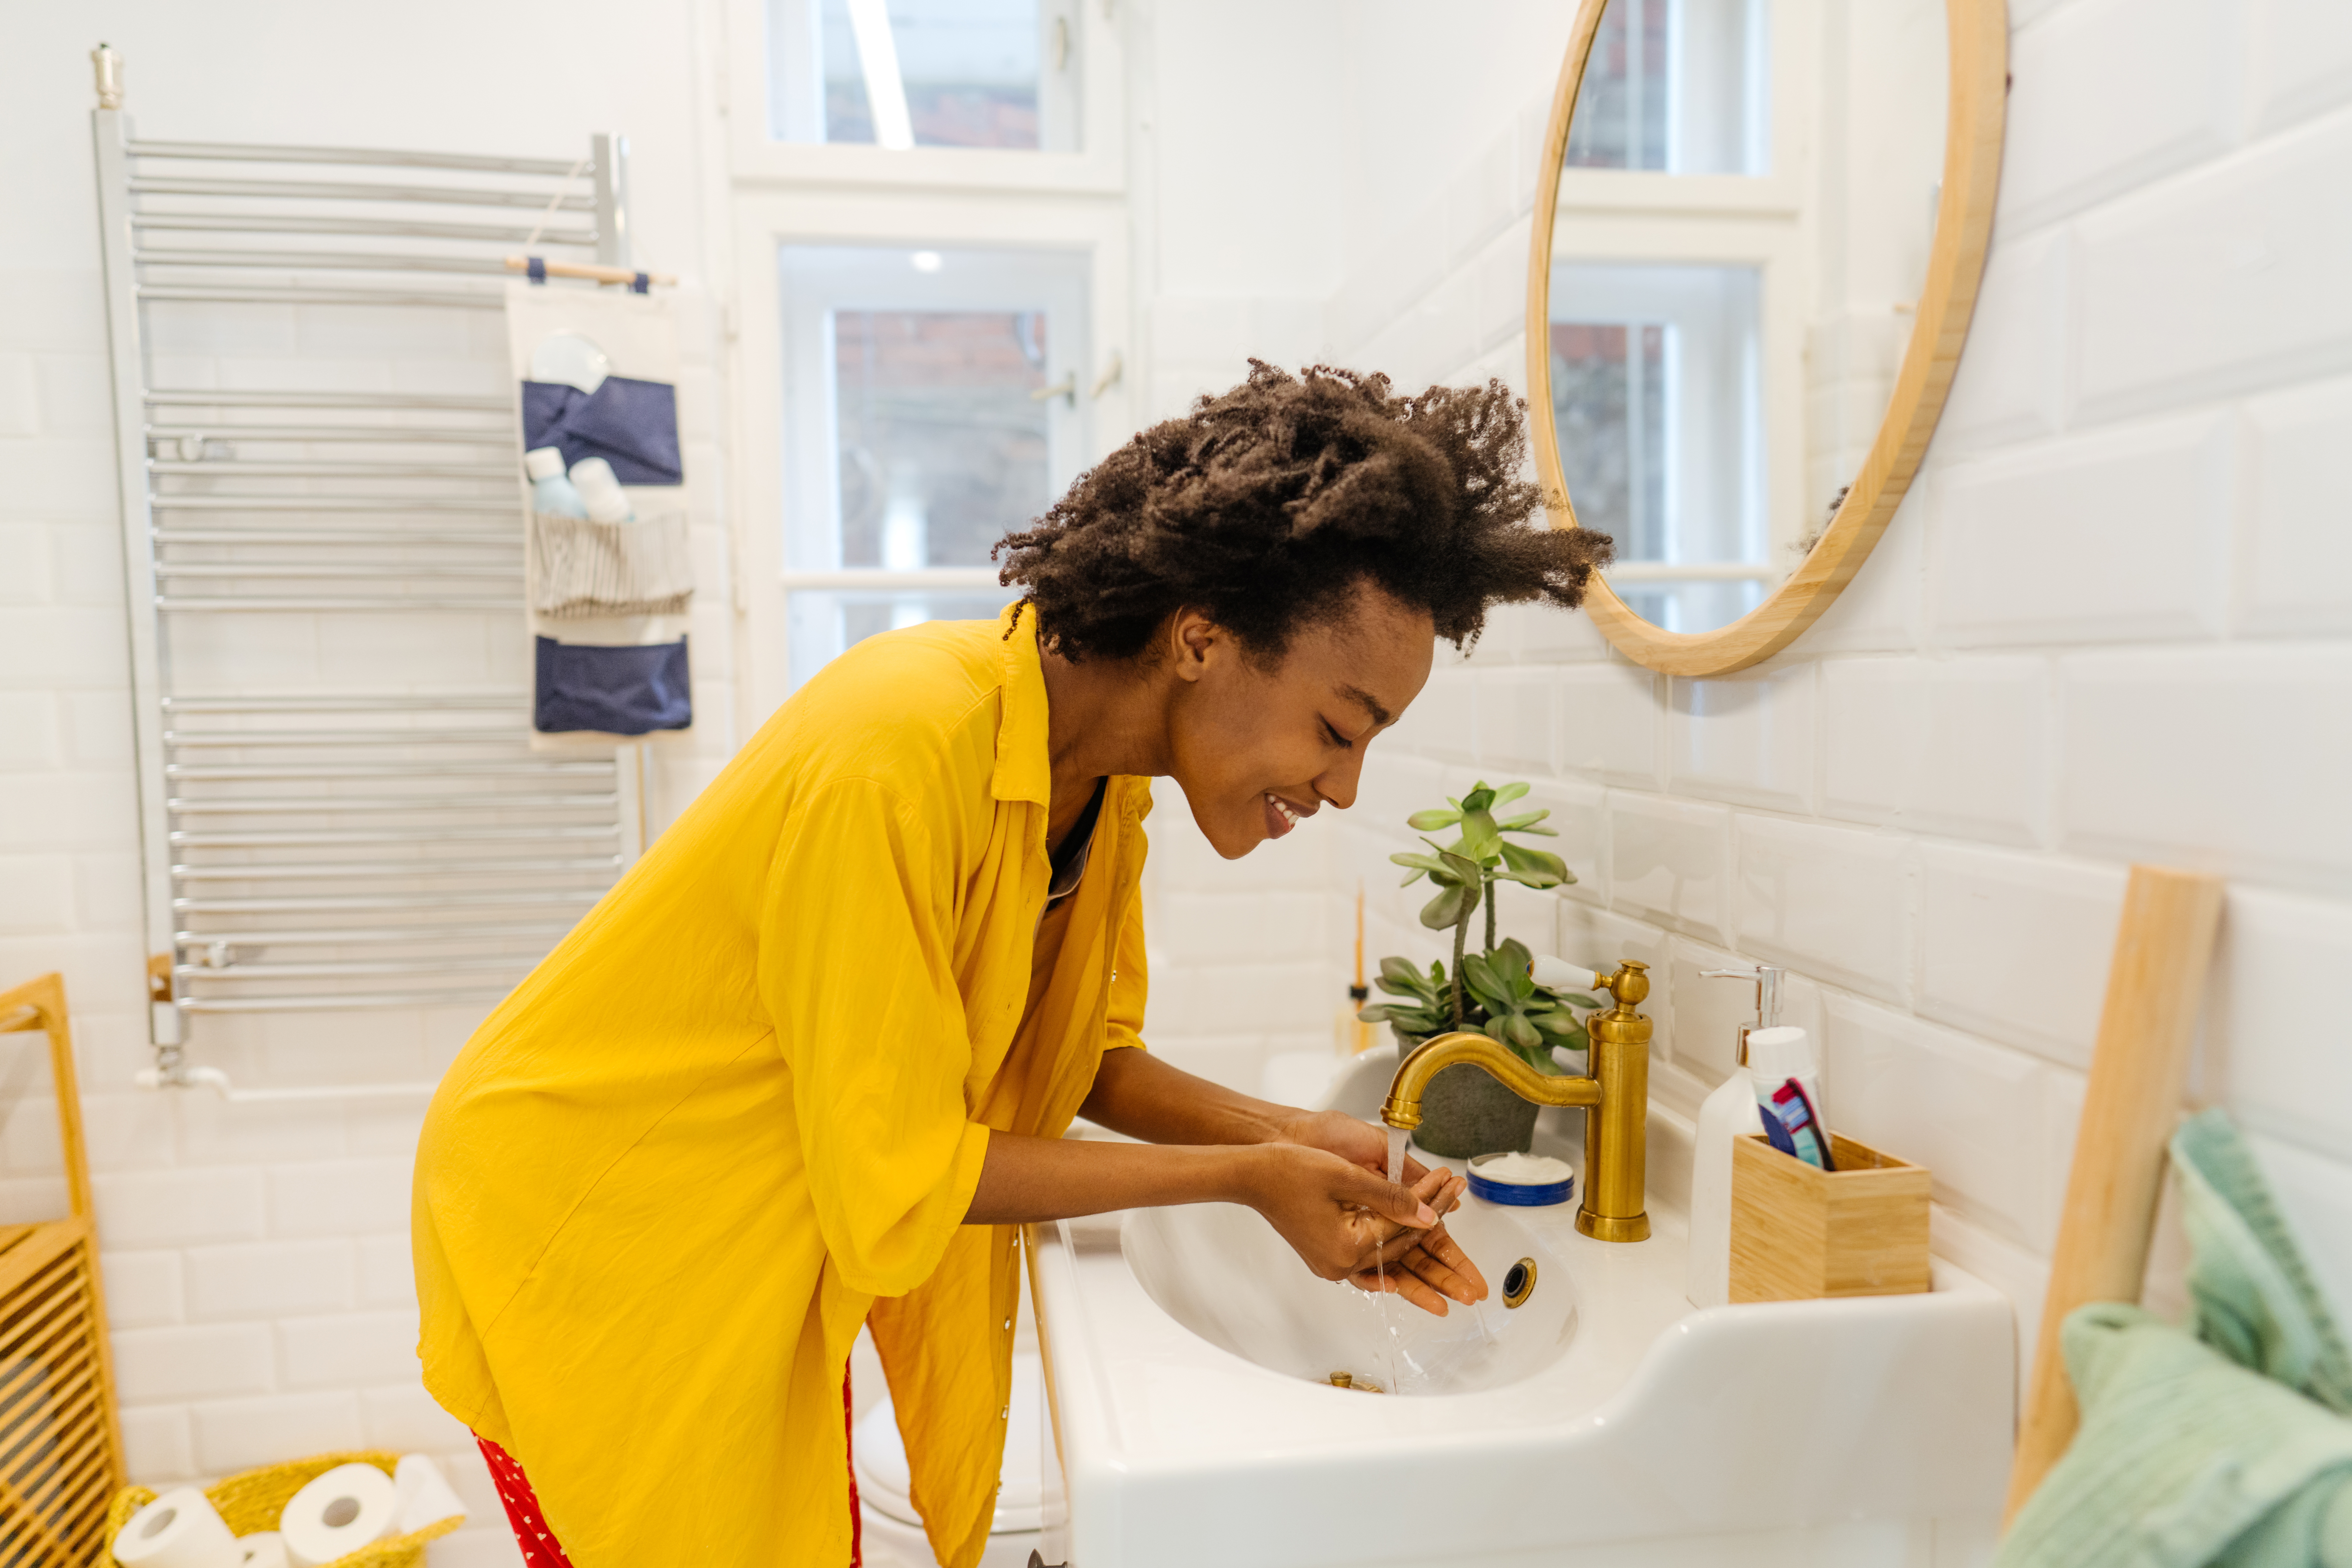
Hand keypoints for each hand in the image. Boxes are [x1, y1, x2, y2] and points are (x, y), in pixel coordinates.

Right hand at [1240, 1143, 1444, 1290]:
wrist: (1252, 1176)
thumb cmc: (1289, 1170)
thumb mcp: (1346, 1177)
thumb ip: (1391, 1198)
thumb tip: (1429, 1216)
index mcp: (1347, 1246)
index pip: (1403, 1222)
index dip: (1429, 1198)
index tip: (1449, 1179)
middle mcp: (1341, 1264)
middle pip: (1399, 1240)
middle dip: (1428, 1212)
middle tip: (1452, 1188)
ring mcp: (1333, 1264)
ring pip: (1387, 1249)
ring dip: (1413, 1228)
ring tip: (1441, 1208)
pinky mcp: (1328, 1257)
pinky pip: (1368, 1257)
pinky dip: (1388, 1247)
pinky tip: (1408, 1245)